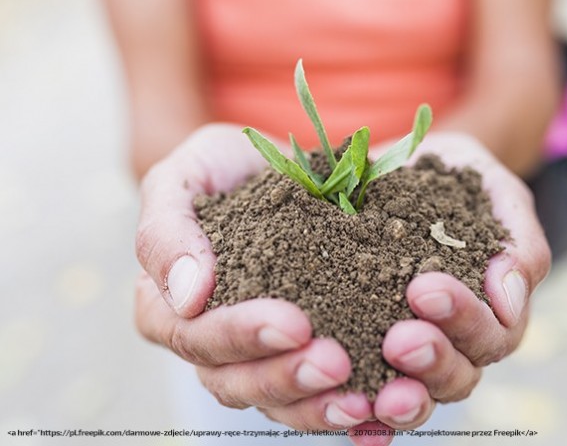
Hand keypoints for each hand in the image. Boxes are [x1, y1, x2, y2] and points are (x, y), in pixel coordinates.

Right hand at [134, 124, 374, 433]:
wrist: (281, 167)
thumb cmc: (223, 170)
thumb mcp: (183, 178)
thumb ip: (166, 230)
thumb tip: (186, 295)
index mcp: (170, 308)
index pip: (195, 337)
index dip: (240, 337)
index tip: (293, 323)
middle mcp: (212, 344)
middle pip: (238, 383)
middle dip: (287, 378)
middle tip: (335, 362)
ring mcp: (260, 356)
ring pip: (282, 402)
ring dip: (322, 406)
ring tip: (368, 400)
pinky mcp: (306, 354)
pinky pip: (325, 396)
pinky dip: (356, 412)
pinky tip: (387, 407)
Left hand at [364, 132, 551, 432]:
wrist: (396, 171)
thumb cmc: (452, 177)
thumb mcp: (492, 190)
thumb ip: (516, 239)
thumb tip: (508, 297)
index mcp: (493, 307)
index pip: (493, 331)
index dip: (463, 317)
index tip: (423, 286)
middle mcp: (457, 340)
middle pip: (459, 373)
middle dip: (433, 359)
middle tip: (400, 339)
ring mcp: (413, 352)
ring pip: (420, 394)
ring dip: (402, 396)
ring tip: (375, 390)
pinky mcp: (370, 355)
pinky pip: (373, 397)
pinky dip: (366, 420)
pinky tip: (350, 416)